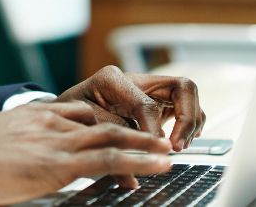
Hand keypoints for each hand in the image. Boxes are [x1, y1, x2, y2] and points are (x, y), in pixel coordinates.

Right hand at [0, 101, 171, 205]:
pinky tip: (159, 163)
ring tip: (170, 150)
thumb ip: (16, 147)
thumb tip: (19, 163)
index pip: (82, 113)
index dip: (107, 124)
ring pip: (114, 135)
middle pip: (104, 119)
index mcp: (35, 115)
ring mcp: (56, 140)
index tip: (123, 133)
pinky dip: (140, 159)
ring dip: (146, 143)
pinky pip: (109, 158)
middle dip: (134, 129)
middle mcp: (50, 121)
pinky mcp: (58, 163)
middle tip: (158, 139)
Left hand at [53, 66, 204, 150]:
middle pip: (181, 86)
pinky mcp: (156, 101)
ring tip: (180, 146)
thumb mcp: (84, 131)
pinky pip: (184, 106)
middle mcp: (134, 80)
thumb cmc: (71, 119)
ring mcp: (148, 88)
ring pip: (187, 95)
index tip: (154, 153)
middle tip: (178, 146)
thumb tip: (130, 176)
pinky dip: (190, 123)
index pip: (145, 104)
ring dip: (191, 122)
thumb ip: (108, 149)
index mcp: (111, 80)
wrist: (64, 114)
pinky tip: (182, 141)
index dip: (153, 132)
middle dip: (187, 118)